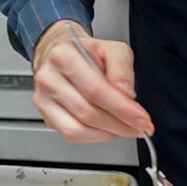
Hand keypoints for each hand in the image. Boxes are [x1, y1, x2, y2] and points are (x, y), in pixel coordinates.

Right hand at [30, 20, 148, 142]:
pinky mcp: (47, 116)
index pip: (95, 89)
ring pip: (79, 128)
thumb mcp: (112, 49)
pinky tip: (108, 129)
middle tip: (140, 126)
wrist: (64, 57)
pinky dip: (95, 136)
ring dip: (108, 133)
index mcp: (64, 56)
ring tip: (126, 127)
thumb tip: (126, 95)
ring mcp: (44, 99)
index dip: (122, 108)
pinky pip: (72, 135)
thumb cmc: (88, 53)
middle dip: (120, 124)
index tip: (141, 118)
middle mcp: (49, 78)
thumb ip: (122, 69)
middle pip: (87, 111)